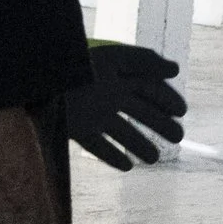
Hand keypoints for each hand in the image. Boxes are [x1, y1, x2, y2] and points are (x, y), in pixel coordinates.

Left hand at [65, 41, 183, 169]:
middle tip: (178, 137)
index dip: (166, 98)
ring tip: (154, 158)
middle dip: (160, 123)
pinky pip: (98, 145)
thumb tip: (176, 69)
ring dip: (139, 144)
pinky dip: (112, 155)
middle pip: (140, 111)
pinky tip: (127, 166)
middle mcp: (109, 95)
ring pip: (122, 131)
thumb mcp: (113, 58)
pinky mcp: (78, 129)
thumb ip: (144, 61)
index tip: (182, 112)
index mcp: (118, 74)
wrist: (40, 80)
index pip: (149, 87)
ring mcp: (94, 114)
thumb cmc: (78, 64)